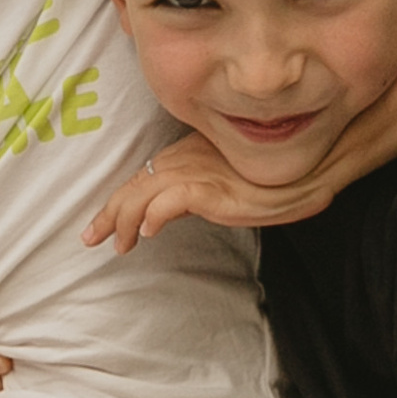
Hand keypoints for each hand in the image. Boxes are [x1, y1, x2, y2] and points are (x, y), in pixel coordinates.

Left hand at [85, 130, 333, 254]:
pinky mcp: (210, 188)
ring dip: (123, 220)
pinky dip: (153, 216)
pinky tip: (148, 234)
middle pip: (134, 185)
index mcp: (187, 153)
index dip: (119, 201)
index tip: (103, 224)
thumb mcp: (227, 180)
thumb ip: (199, 189)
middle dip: (109, 213)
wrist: (305, 167)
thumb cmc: (270, 176)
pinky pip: (169, 202)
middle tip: (91, 237)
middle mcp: (185, 159)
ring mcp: (196, 172)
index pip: (143, 177)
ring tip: (118, 244)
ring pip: (142, 195)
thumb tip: (173, 209)